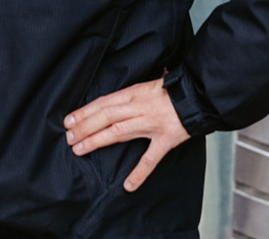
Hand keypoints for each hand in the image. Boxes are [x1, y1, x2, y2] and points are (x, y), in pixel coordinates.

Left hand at [64, 78, 190, 192]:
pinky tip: (128, 185)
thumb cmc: (174, 89)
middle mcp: (140, 108)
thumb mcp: (149, 82)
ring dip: (96, 141)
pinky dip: (139, 173)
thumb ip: (131, 92)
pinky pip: (151, 158)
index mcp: (135, 93)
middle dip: (84, 127)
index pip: (104, 103)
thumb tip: (115, 96)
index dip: (84, 112)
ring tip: (79, 149)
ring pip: (119, 133)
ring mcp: (152, 124)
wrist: (199, 96)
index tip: (68, 120)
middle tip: (68, 138)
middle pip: (106, 117)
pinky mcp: (166, 139)